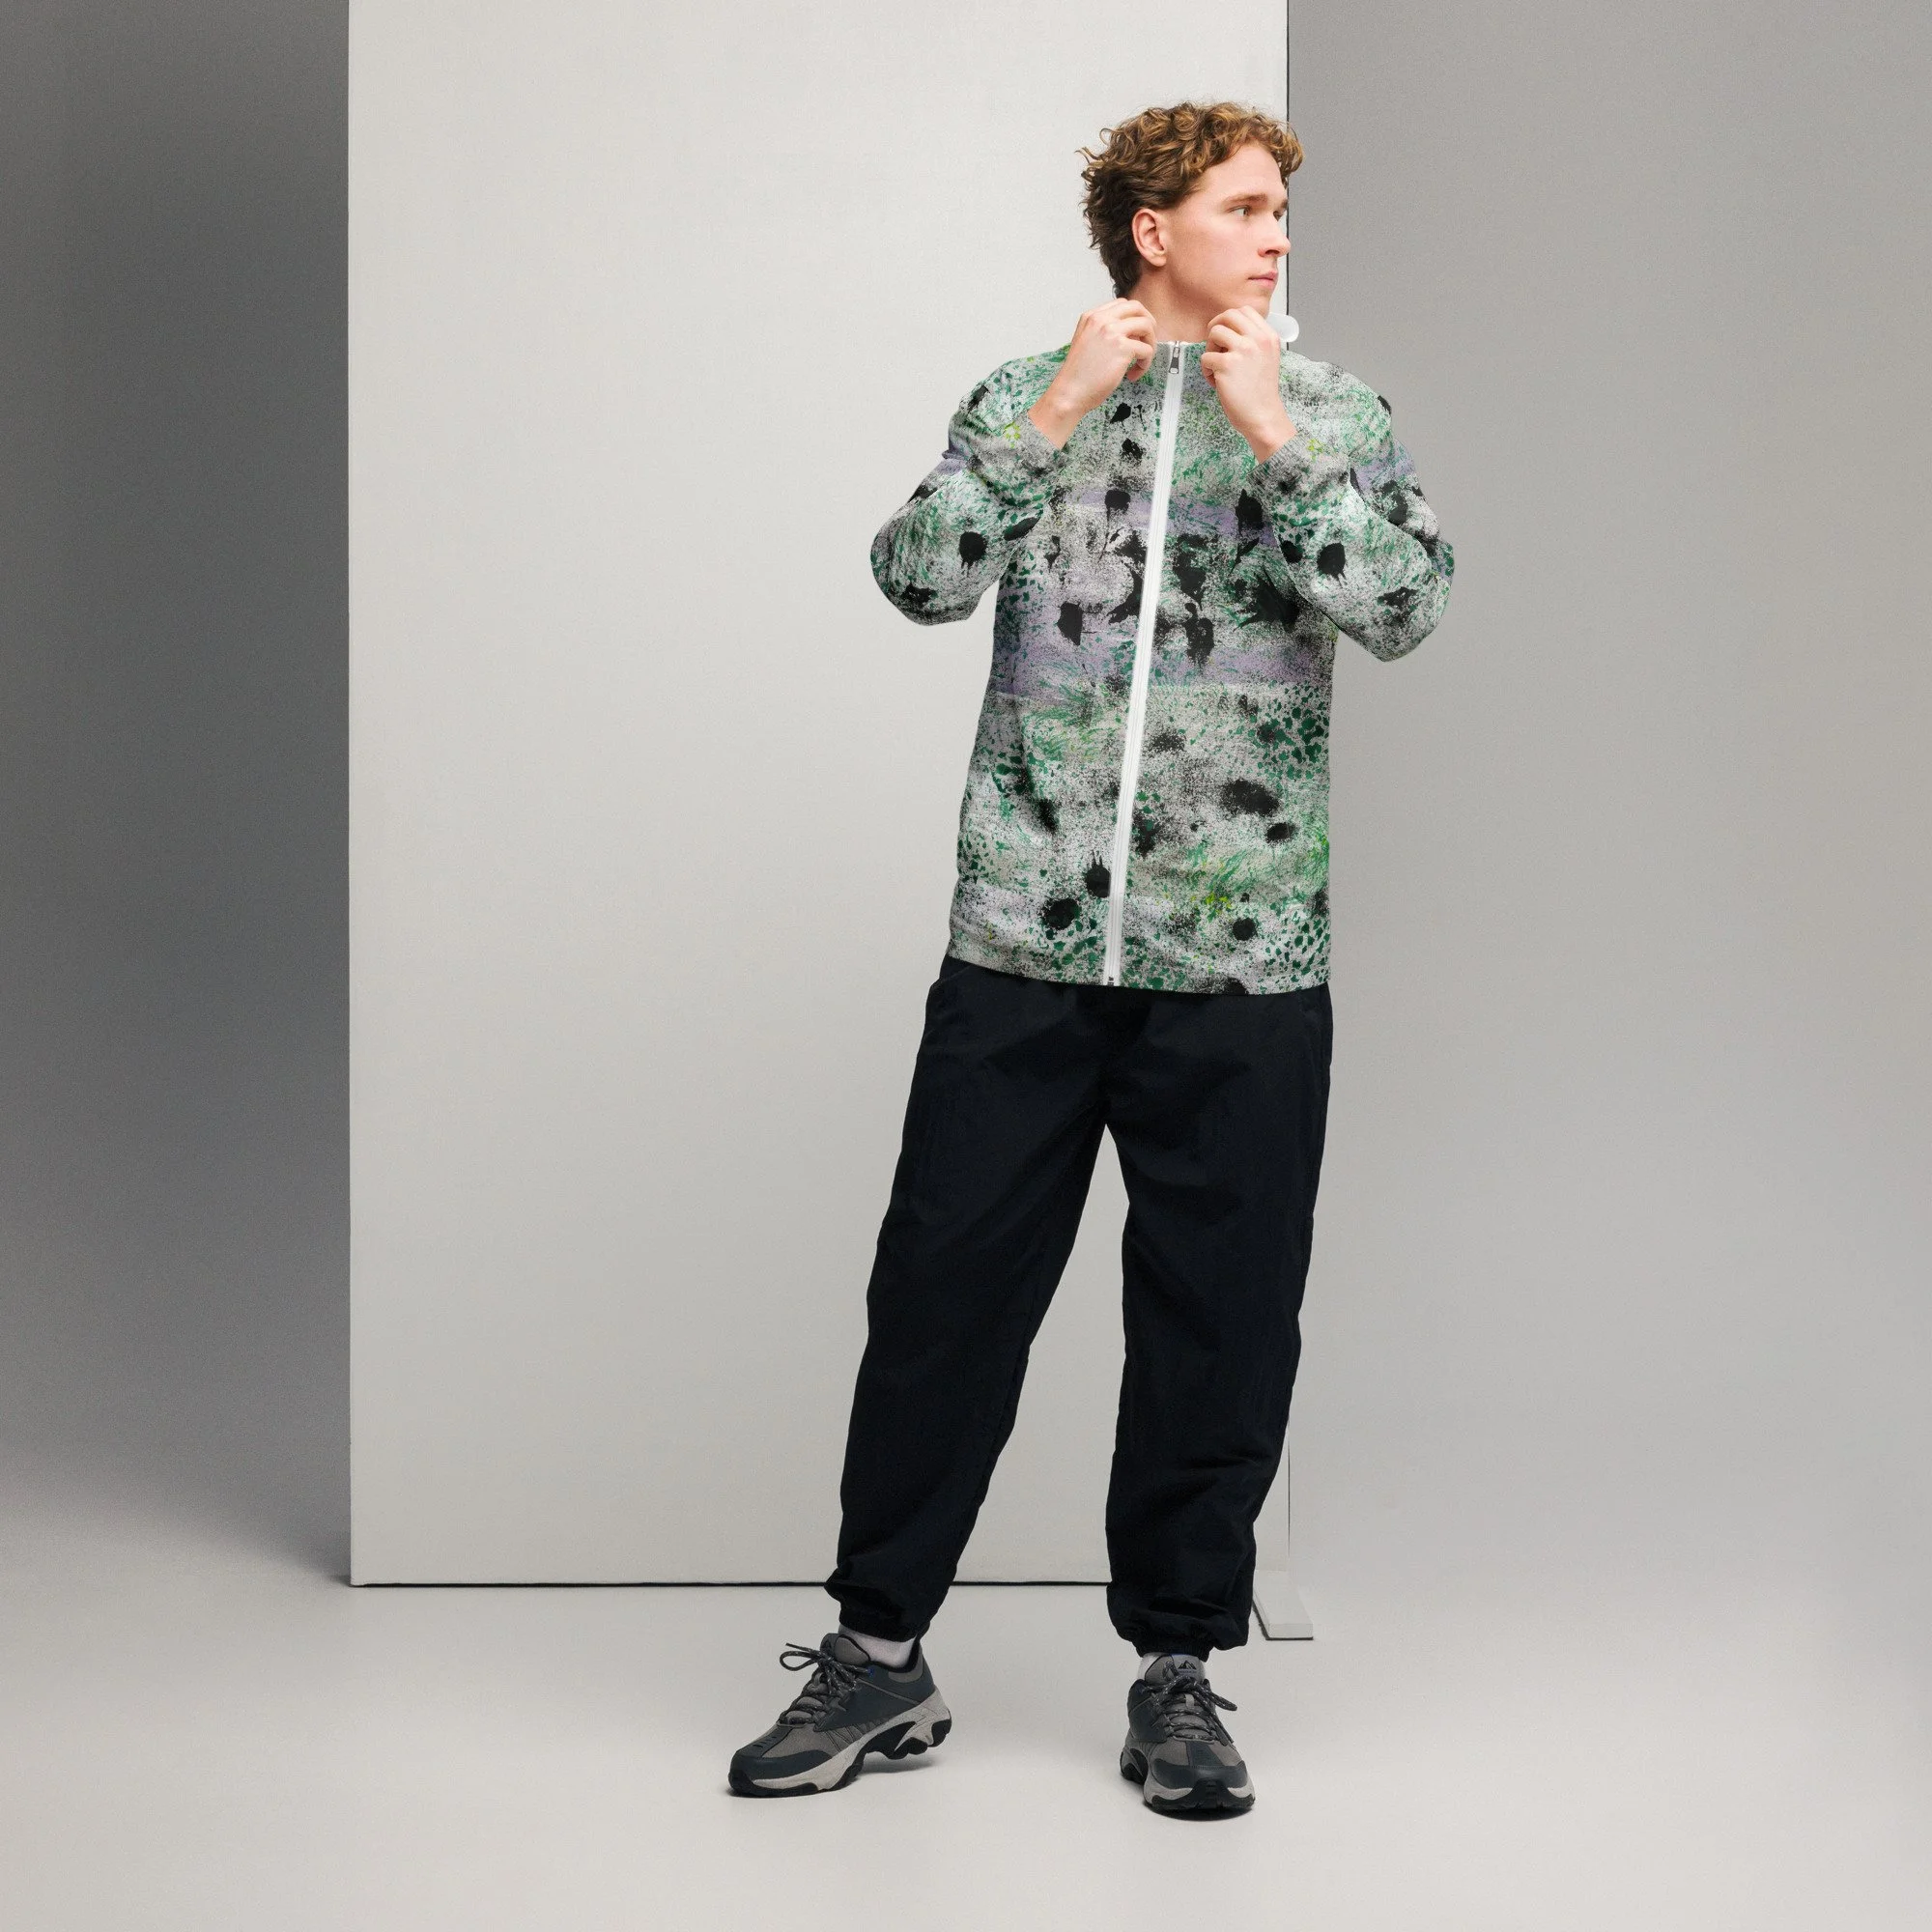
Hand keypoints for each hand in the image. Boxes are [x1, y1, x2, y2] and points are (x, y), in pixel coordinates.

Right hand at [1027, 300, 1157, 447]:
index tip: (1137, 332)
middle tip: (1148, 340)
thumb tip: (1131, 334)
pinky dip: (1145, 364)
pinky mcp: (1122, 348)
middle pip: (1137, 307)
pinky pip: (1147, 350)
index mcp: (1091, 317)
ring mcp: (1112, 332)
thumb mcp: (1087, 342)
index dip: (1134, 317)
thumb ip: (1105, 332)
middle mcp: (1102, 319)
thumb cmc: (1078, 376)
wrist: (1070, 392)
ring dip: (1150, 344)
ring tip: (1141, 361)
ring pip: (1147, 325)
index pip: (1122, 304)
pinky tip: (1133, 375)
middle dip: (1148, 323)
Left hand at [1201, 307, 1295, 460]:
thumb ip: (1254, 341)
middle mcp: (1258, 339)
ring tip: (1216, 367)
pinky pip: (1206, 357)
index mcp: (1268, 336)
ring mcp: (1243, 350)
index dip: (1229, 319)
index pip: (1245, 311)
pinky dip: (1206, 370)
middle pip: (1228, 315)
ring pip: (1214, 332)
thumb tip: (1228, 330)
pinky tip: (1216, 382)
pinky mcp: (1227, 365)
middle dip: (1216, 327)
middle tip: (1214, 345)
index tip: (1224, 333)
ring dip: (1210, 349)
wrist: (1263, 416)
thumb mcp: (1267, 358)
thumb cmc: (1261, 392)